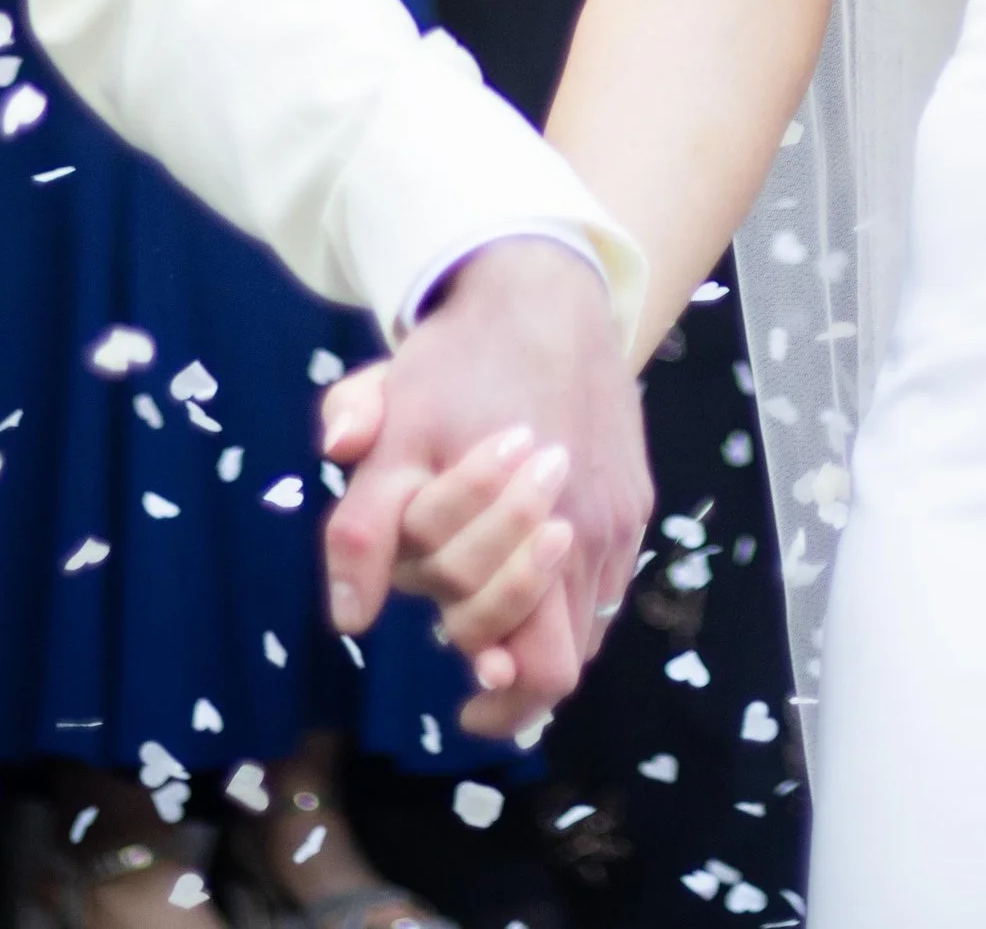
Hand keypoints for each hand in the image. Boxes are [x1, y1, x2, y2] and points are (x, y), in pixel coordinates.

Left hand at [319, 239, 649, 736]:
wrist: (542, 284)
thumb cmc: (461, 359)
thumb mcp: (394, 433)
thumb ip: (365, 528)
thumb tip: (350, 620)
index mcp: (541, 530)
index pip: (540, 669)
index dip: (503, 701)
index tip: (467, 701)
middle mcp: (595, 532)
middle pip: (569, 655)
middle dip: (512, 658)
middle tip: (469, 646)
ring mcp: (622, 513)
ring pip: (592, 618)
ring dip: (542, 623)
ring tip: (491, 604)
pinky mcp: (635, 491)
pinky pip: (609, 574)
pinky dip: (569, 588)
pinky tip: (528, 556)